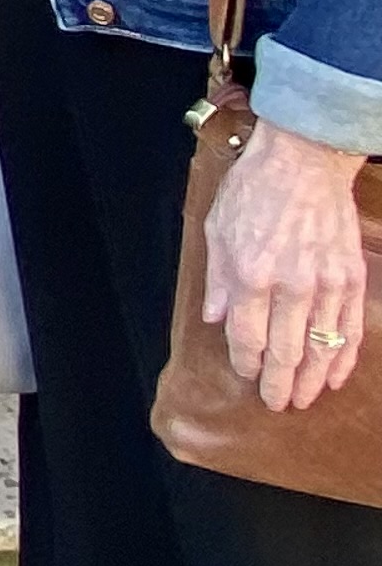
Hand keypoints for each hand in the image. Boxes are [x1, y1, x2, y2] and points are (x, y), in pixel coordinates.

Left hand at [205, 117, 370, 410]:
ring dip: (312, 381)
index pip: (247, 336)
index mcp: (250, 275)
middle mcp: (289, 286)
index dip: (246, 362)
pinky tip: (336, 376)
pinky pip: (350, 331)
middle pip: (285, 352)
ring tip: (304, 400)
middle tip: (276, 403)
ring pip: (320, 349)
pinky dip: (343, 358)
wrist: (304, 161)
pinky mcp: (351, 279)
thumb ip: (218, 279)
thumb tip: (214, 319)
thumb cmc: (254, 191)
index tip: (246, 375)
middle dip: (279, 384)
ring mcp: (325, 285)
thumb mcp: (217, 229)